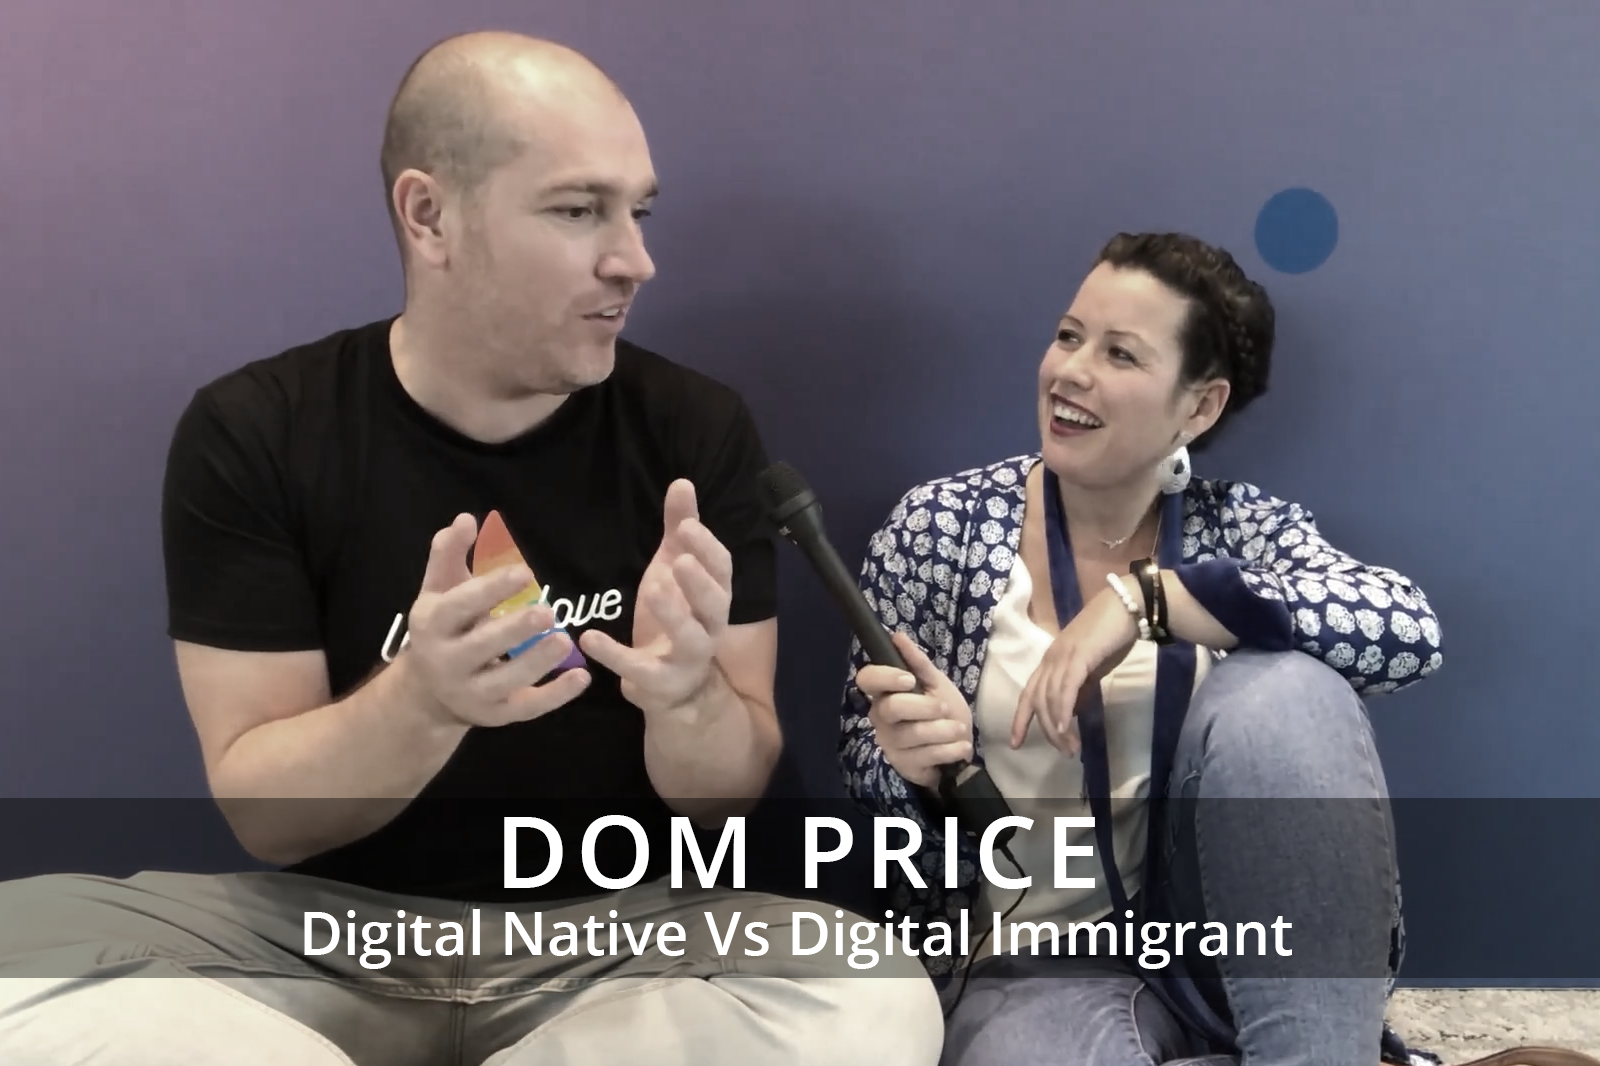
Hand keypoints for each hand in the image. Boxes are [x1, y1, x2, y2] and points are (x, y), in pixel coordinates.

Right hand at [401, 513, 591, 727]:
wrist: (427, 693)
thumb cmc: (442, 628)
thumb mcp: (438, 591)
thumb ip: (449, 555)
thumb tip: (465, 519)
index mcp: (432, 626)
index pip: (460, 606)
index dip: (492, 589)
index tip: (525, 572)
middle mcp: (447, 662)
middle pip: (482, 646)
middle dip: (515, 630)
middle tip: (547, 612)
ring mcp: (472, 693)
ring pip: (506, 680)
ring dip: (537, 662)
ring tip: (564, 640)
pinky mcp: (496, 715)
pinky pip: (528, 708)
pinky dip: (556, 695)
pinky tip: (582, 676)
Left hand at [579, 479, 730, 715]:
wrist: (671, 683)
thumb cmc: (674, 616)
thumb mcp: (673, 569)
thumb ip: (680, 528)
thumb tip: (682, 481)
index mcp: (714, 596)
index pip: (722, 570)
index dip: (707, 549)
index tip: (687, 527)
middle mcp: (709, 627)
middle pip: (716, 604)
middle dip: (699, 582)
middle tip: (678, 559)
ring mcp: (687, 658)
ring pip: (690, 638)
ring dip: (673, 615)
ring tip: (653, 588)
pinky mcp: (657, 682)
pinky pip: (639, 669)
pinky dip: (614, 655)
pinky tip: (589, 638)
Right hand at [855, 632, 972, 790]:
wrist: (958, 744)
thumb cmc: (943, 710)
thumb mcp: (937, 683)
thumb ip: (918, 662)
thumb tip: (897, 635)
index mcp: (885, 693)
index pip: (866, 679)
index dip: (885, 677)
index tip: (909, 680)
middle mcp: (881, 717)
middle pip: (892, 707)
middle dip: (925, 706)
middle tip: (944, 708)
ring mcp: (891, 743)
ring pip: (914, 734)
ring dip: (945, 730)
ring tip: (959, 729)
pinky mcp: (904, 765)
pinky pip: (927, 755)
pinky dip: (950, 749)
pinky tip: (960, 746)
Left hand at [1012, 584, 1140, 753]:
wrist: (1127, 606)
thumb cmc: (1111, 636)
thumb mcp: (1092, 669)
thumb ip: (1080, 688)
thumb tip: (1071, 713)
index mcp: (1050, 661)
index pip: (1029, 694)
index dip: (1020, 719)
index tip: (1015, 744)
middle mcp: (1050, 659)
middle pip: (1037, 700)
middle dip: (1045, 731)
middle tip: (1064, 753)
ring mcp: (1062, 656)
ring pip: (1050, 698)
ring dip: (1058, 728)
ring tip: (1070, 748)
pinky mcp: (1079, 656)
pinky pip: (1066, 688)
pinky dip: (1063, 711)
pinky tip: (1065, 728)